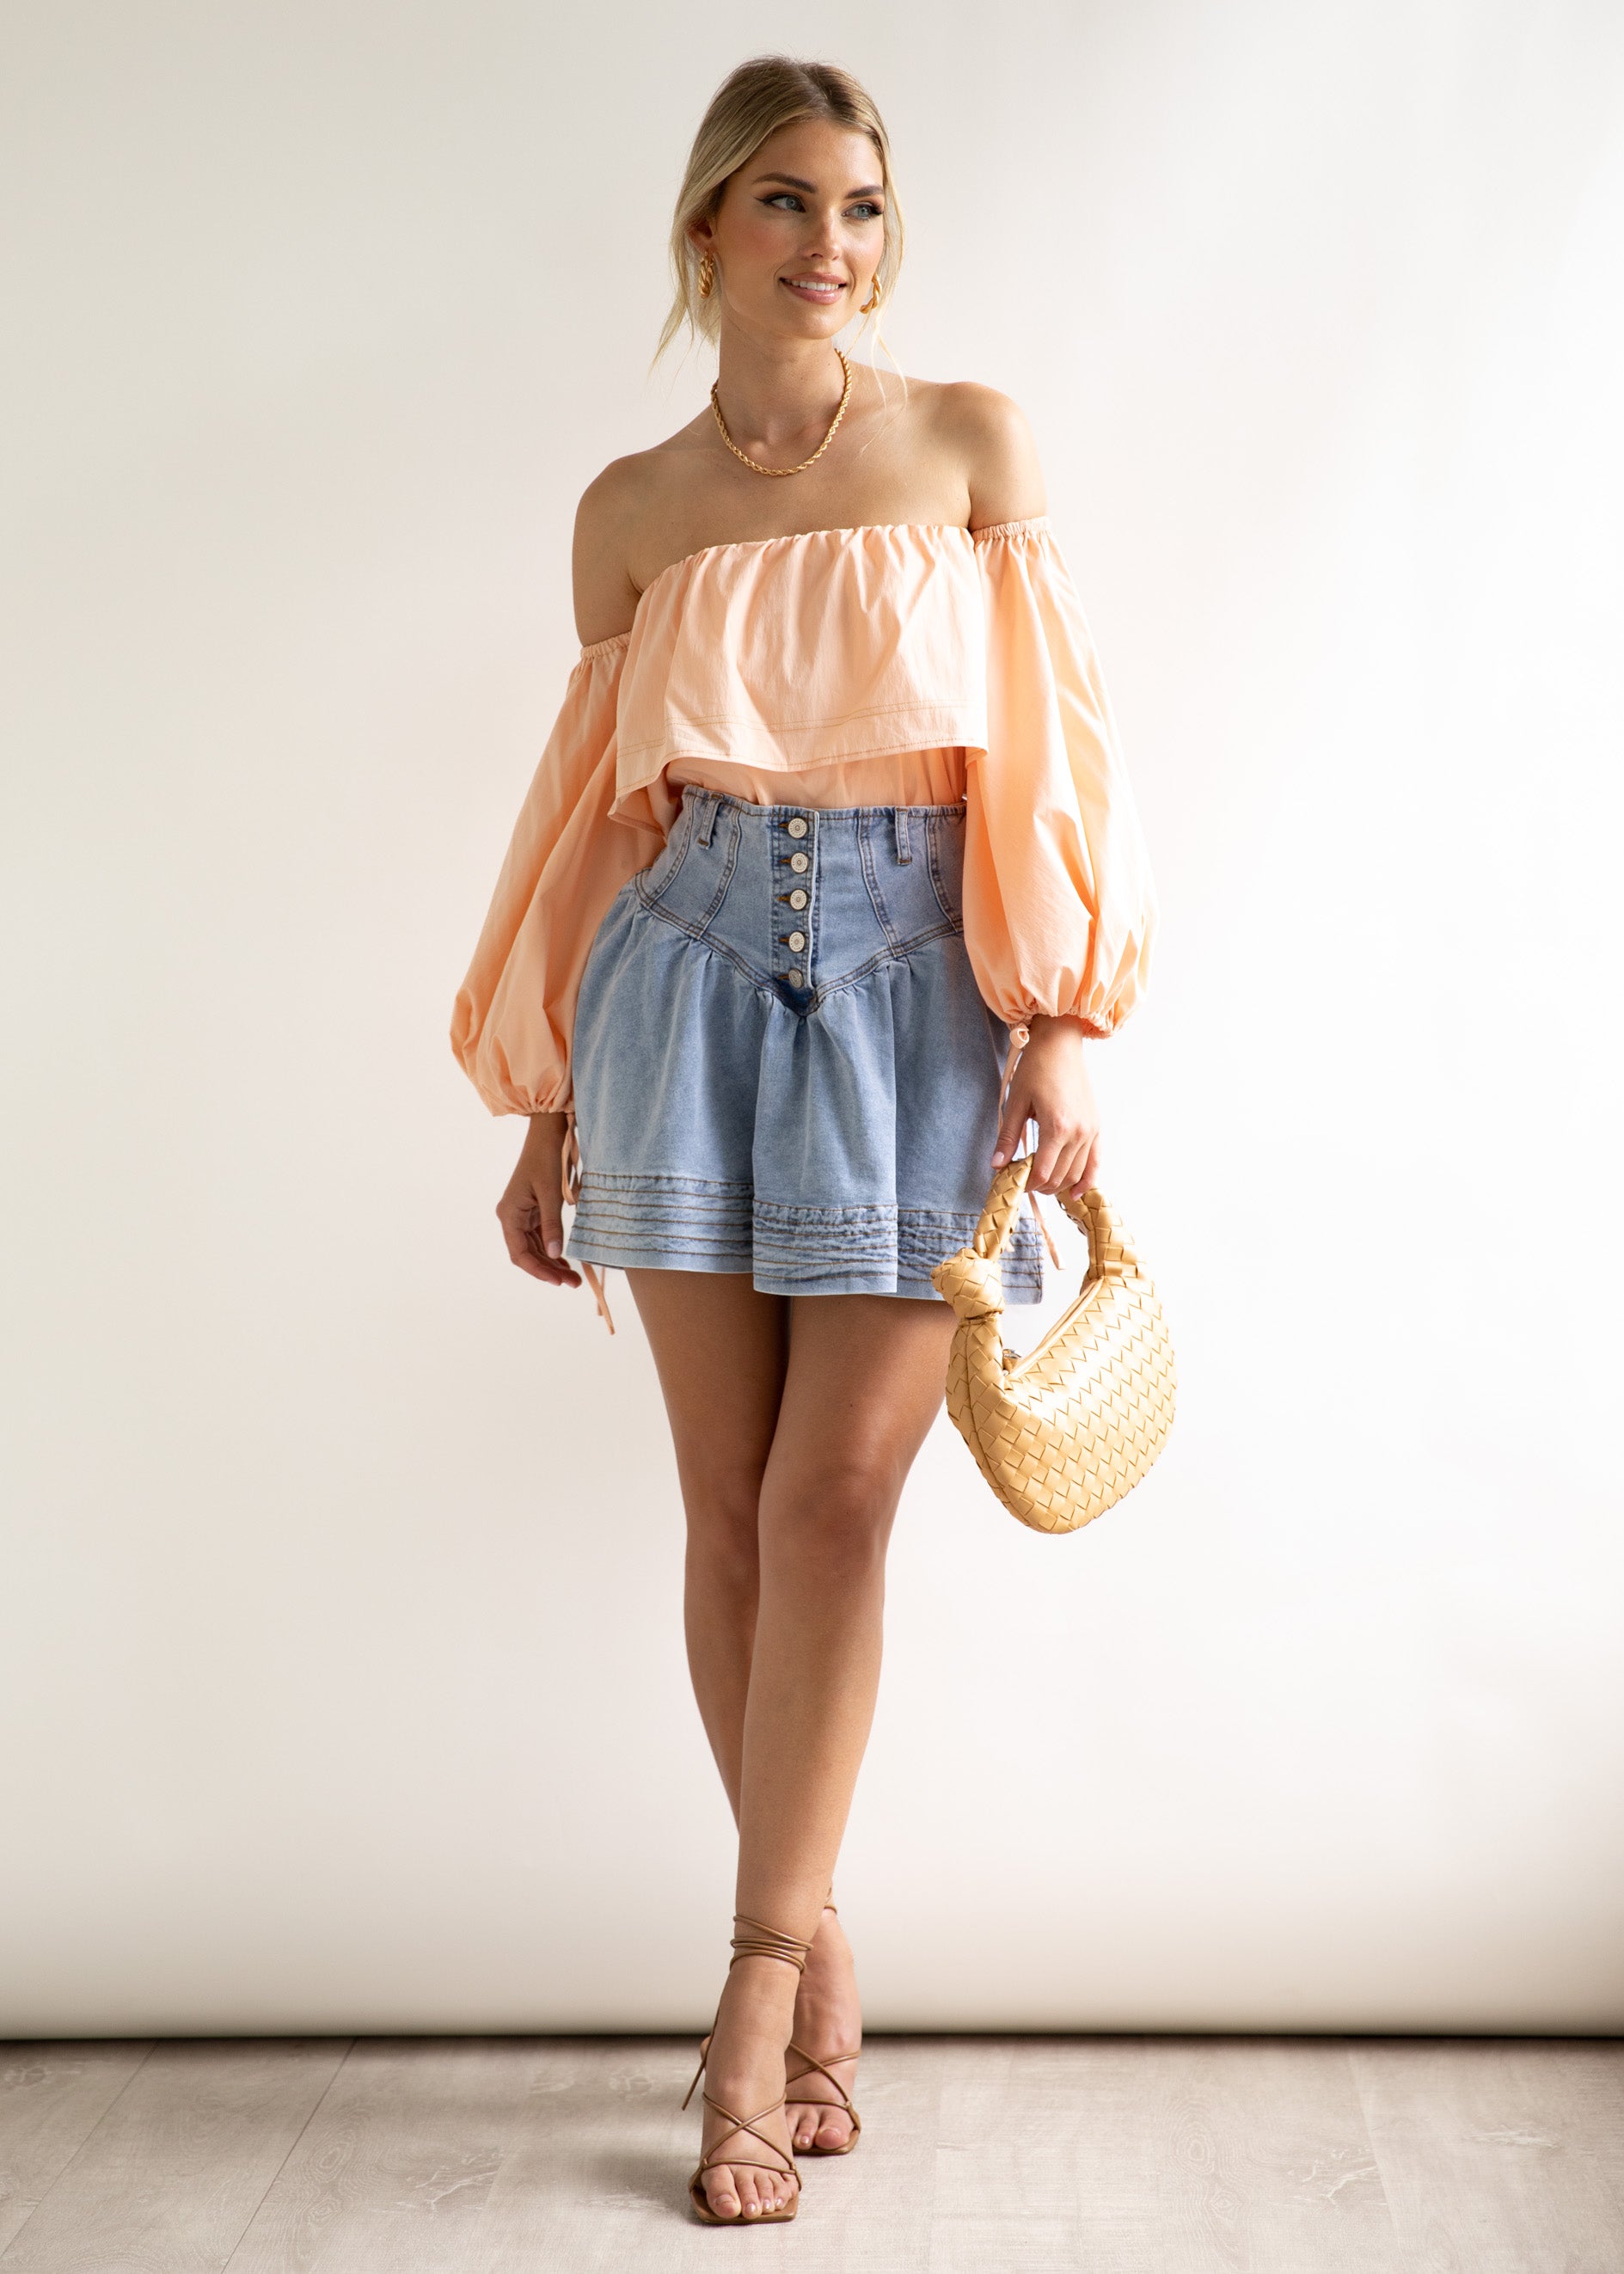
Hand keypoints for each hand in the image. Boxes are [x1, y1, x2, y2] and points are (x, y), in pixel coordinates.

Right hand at [495, 1113, 583, 1288]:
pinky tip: (564, 1259)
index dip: (538, 1271)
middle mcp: (511, 1216)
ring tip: (572, 1277)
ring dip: (551, 1262)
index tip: (558, 1282)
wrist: (547, 1132)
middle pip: (527, 1253)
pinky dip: (551, 1248)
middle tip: (572, 1283)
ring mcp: (520, 1213)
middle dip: (548, 1270)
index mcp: (509, 1214)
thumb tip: (555, 1254)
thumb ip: (552, 1225)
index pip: (520, 1253)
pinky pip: (538, 1235)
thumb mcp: (552, 1194)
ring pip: (533, 1247)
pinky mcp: (531, 1209)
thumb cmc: (547, 1158)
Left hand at [989, 1016, 1101, 1196]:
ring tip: (1042, 1184)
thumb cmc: (1035, 1069)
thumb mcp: (1015, 1103)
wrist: (1059, 1045)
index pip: (1042, 1172)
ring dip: (1060, 1185)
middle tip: (1023, 1182)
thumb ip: (1008, 1138)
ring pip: (1077, 1173)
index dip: (1027, 1184)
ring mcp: (1091, 1131)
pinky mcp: (1097, 1127)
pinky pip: (1095, 1162)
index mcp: (1057, 1127)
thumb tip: (996, 1166)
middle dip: (1041, 1186)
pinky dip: (1087, 1180)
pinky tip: (1076, 1192)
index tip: (1014, 1183)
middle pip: (1060, 1177)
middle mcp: (1079, 1133)